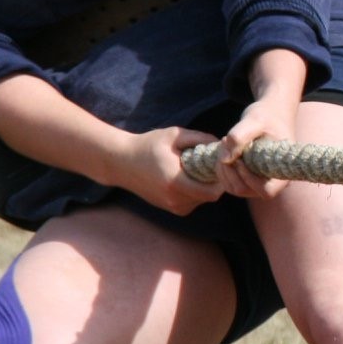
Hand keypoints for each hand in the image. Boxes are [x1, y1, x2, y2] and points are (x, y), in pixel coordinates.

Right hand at [110, 125, 226, 215]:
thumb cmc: (148, 145)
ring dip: (205, 186)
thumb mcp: (174, 135)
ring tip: (197, 168)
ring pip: (202, 200)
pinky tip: (188, 176)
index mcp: (175, 182)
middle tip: (211, 164)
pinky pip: (193, 202)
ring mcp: (171, 206)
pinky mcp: (170, 208)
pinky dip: (196, 191)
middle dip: (215, 181)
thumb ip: (200, 138)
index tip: (218, 163)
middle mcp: (174, 199)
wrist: (121, 162)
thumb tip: (221, 144)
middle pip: (210, 196)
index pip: (212, 192)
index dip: (221, 179)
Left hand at [214, 92, 298, 199]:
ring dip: (223, 168)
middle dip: (229, 169)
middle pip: (243, 189)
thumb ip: (240, 136)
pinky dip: (221, 168)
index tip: (239, 159)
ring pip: (233, 187)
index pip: (266, 191)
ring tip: (225, 143)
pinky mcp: (247, 179)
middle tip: (225, 142)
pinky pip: (229, 182)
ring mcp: (258, 183)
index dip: (249, 179)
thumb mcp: (255, 120)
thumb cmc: (268, 116)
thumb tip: (225, 160)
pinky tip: (224, 149)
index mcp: (282, 172)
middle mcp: (271, 182)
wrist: (271, 114)